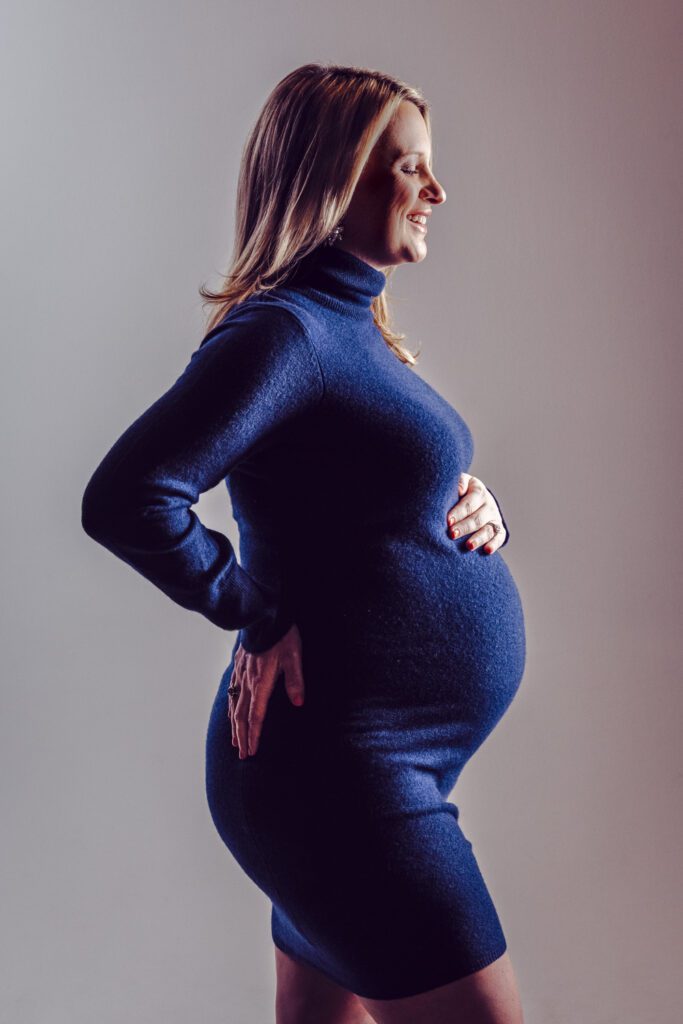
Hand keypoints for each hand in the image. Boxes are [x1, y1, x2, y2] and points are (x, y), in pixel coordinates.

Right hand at [227, 622, 304, 758]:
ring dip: (235, 726)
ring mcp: (240, 674)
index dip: (254, 734)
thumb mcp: (294, 656)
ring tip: (235, 741)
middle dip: (243, 736)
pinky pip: (232, 693)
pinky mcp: (238, 667)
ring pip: (234, 705)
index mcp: (261, 682)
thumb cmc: (282, 636)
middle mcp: (247, 682)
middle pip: (242, 715)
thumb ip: (296, 680)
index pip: (256, 715)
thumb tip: (298, 703)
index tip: (252, 751)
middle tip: (243, 755)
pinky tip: (231, 713)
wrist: (263, 614)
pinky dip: (230, 708)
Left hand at [446, 473, 507, 553]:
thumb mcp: (460, 483)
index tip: (448, 521)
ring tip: (469, 546)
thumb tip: (458, 490)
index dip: (459, 512)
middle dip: (465, 527)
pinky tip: (487, 551)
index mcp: (478, 491)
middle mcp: (489, 504)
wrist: (475, 499)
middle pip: (477, 518)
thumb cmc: (460, 492)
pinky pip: (499, 538)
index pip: (469, 502)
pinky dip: (494, 544)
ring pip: (488, 529)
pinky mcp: (499, 529)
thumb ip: (458, 484)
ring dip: (478, 538)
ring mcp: (495, 518)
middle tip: (453, 534)